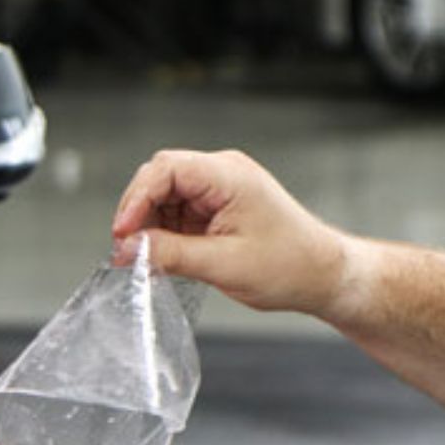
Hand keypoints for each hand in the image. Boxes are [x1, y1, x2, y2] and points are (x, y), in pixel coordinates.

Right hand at [112, 149, 352, 316]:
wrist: (321, 275)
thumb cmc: (290, 265)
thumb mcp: (222, 265)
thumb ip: (169, 254)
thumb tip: (127, 249)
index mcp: (229, 176)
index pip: (165, 169)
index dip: (136, 199)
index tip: (123, 232)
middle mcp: (223, 174)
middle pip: (159, 178)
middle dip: (138, 213)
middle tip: (127, 248)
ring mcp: (218, 189)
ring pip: (163, 197)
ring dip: (149, 226)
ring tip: (148, 258)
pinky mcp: (215, 207)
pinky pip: (176, 212)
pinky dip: (163, 233)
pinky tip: (163, 255)